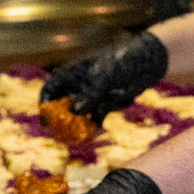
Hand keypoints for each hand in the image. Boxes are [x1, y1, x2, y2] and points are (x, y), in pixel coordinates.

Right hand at [40, 30, 168, 118]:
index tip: (47, 123)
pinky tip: (126, 97)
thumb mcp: (106, 77)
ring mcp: (93, 93)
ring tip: (107, 107)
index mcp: (72, 72)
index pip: (50, 89)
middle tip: (70, 134)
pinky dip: (108, 112)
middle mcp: (80, 84)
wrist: (149, 59)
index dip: (45, 106)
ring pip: (85, 113)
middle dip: (68, 119)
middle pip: (64, 106)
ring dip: (94, 114)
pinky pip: (101, 113)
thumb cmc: (123, 61)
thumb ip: (91, 94)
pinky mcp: (107, 99)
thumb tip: (75, 110)